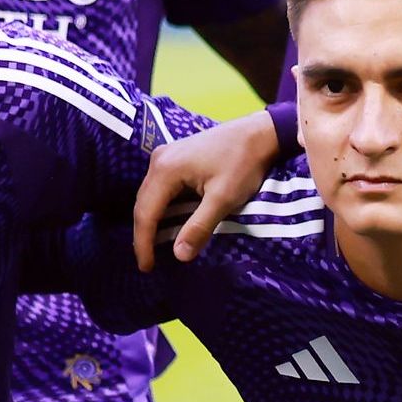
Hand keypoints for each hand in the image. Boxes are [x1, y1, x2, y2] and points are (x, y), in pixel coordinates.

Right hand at [131, 114, 288, 264]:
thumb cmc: (243, 163)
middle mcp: (158, 160)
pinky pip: (159, 188)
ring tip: (153, 248)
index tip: (147, 268)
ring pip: (149, 196)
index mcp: (165, 169)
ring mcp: (165, 156)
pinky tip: (166, 224)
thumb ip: (199, 227)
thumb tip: (179, 256)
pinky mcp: (174, 157)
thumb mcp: (224, 198)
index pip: (145, 213)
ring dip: (151, 222)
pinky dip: (160, 209)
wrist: (258, 133)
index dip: (143, 243)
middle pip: (142, 204)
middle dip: (143, 235)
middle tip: (148, 263)